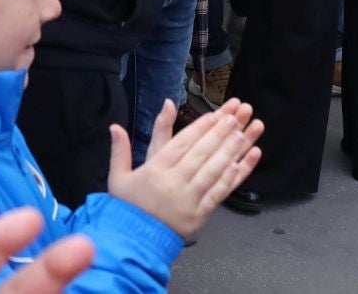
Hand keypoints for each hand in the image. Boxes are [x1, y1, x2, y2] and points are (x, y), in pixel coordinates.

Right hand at [107, 99, 264, 237]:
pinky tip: (241, 163)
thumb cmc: (127, 207)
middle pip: (201, 153)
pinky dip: (231, 177)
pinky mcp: (199, 215)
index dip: (200, 127)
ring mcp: (188, 199)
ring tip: (242, 134)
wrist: (134, 242)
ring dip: (230, 151)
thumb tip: (115, 126)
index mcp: (154, 170)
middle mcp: (173, 182)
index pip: (181, 143)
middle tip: (235, 117)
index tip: (215, 115)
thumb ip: (120, 150)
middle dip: (220, 133)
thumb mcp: (118, 177)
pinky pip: (218, 193)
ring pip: (213, 170)